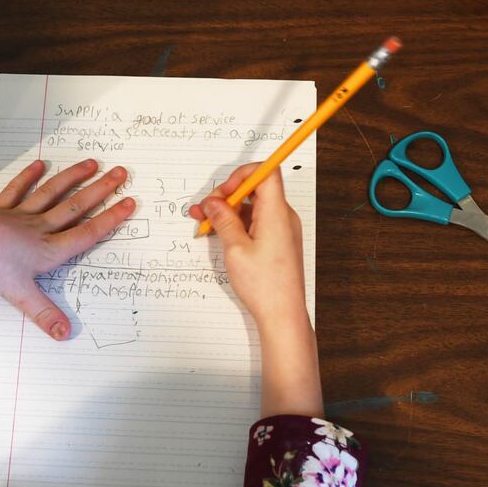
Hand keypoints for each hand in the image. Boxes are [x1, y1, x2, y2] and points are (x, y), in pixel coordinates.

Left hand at [0, 159, 134, 339]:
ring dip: (73, 178)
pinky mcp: (1, 209)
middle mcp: (40, 228)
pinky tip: (40, 164)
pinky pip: (18, 190)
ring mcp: (21, 215)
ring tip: (91, 164)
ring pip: (53, 193)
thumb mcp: (21, 295)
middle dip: (100, 190)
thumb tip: (65, 333)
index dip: (110, 219)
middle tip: (120, 172)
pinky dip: (30, 177)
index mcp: (49, 250)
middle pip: (76, 207)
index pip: (87, 234)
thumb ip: (45, 314)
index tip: (129, 203)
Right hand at [190, 164, 320, 416]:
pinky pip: (257, 221)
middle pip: (256, 189)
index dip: (241, 174)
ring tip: (205, 224)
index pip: (266, 172)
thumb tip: (213, 202)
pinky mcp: (278, 241)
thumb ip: (223, 220)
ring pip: (253, 207)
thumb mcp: (235, 249)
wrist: (283, 314)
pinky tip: (220, 235)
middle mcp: (283, 216)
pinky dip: (238, 224)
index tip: (222, 192)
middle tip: (204, 210)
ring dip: (228, 212)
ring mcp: (282, 229)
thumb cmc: (265, 285)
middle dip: (227, 195)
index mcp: (276, 213)